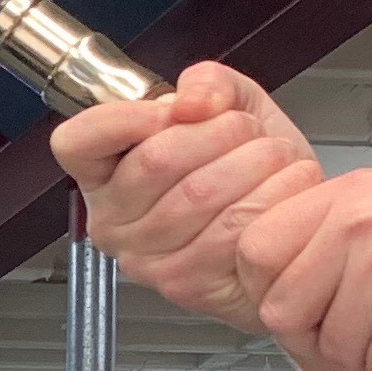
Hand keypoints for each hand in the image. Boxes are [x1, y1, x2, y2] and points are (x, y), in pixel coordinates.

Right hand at [50, 62, 330, 331]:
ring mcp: (144, 260)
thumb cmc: (251, 172)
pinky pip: (231, 228)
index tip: (173, 110)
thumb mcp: (231, 108)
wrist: (293, 229)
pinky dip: (272, 197)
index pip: (78, 141)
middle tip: (246, 130)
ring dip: (256, 162)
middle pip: (154, 158)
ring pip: (199, 192)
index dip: (127, 117)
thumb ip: (208, 85)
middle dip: (220, 130)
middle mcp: (112, 223)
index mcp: (104, 176)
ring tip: (273, 158)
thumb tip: (192, 102)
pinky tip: (283, 189)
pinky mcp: (187, 285)